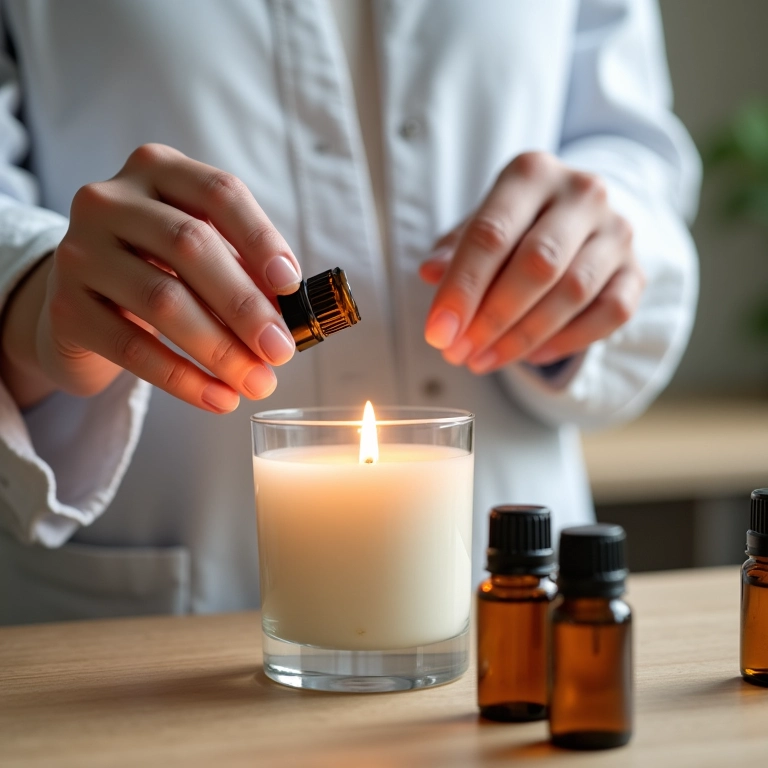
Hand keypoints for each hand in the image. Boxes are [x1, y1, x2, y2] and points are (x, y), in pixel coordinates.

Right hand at [5, 144, 301, 412]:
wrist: (82, 305)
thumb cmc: (158, 272)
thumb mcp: (200, 257)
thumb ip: (243, 272)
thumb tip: (289, 318)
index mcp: (157, 171)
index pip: (218, 193)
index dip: (260, 239)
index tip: (291, 286)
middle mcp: (110, 201)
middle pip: (191, 247)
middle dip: (245, 306)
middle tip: (280, 351)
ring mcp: (78, 252)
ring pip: (163, 300)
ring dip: (221, 349)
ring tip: (258, 382)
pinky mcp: (65, 308)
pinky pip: (133, 348)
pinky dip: (184, 379)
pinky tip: (219, 399)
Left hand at [419, 152, 643, 373]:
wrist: (577, 220)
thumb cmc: (516, 226)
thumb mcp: (479, 226)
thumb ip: (455, 251)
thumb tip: (430, 273)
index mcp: (531, 173)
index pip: (491, 234)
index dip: (461, 289)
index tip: (438, 333)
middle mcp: (581, 194)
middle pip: (537, 264)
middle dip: (492, 318)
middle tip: (459, 353)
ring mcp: (616, 231)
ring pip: (573, 293)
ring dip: (522, 336)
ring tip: (484, 360)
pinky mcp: (636, 270)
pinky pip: (609, 314)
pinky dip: (567, 341)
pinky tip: (530, 356)